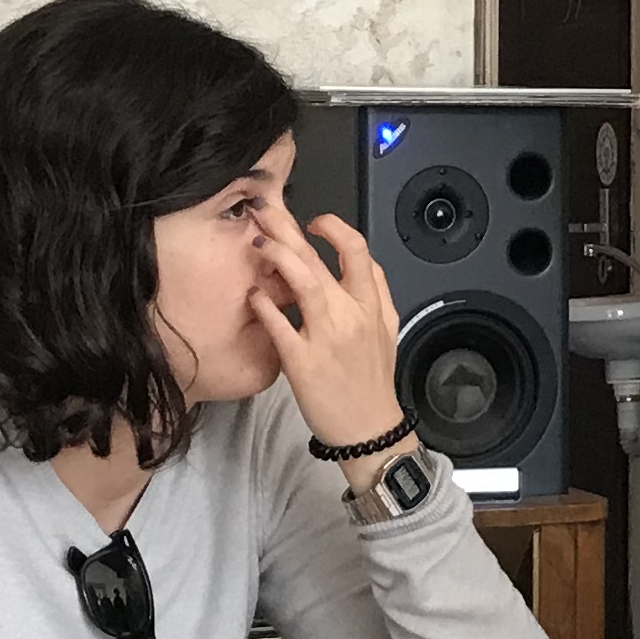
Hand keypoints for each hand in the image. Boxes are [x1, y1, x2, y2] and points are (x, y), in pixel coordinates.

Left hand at [247, 202, 406, 452]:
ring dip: (278, 256)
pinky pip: (279, 325)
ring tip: (258, 241)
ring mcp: (326, 337)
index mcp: (371, 305)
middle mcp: (351, 315)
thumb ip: (376, 292)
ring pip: (303, 282)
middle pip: (320, 257)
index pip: (357, 250)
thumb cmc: (373, 381)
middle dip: (288, 226)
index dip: (333, 227)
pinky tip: (252, 294)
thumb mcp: (388, 330)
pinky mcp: (303, 361)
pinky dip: (264, 305)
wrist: (369, 429)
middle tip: (264, 209)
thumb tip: (359, 260)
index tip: (312, 221)